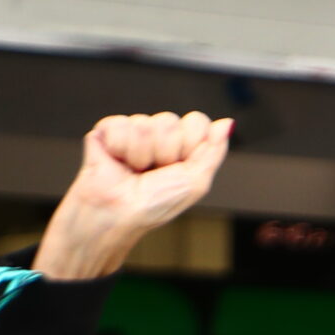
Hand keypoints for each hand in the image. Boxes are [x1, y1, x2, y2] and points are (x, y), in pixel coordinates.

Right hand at [34, 113, 232, 279]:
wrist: (120, 214)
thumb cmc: (157, 204)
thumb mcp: (196, 181)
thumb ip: (213, 150)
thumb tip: (228, 122)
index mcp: (183, 144)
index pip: (196, 121)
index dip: (191, 143)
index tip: (181, 165)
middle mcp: (159, 134)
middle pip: (169, 120)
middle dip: (165, 152)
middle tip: (154, 172)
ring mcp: (133, 131)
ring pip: (144, 124)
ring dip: (141, 155)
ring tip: (135, 170)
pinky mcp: (106, 130)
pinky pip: (120, 124)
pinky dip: (120, 149)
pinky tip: (117, 161)